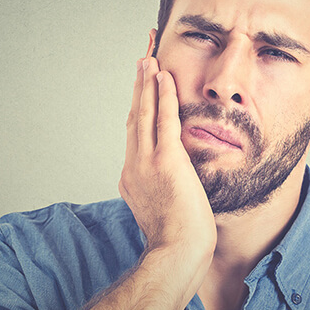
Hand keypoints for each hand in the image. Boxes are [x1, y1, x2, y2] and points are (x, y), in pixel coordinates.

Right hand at [119, 57, 216, 253]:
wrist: (177, 251)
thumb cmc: (175, 234)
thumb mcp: (159, 205)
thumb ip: (156, 185)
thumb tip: (163, 175)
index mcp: (132, 174)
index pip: (134, 130)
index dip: (137, 104)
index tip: (142, 86)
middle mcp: (133, 163)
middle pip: (135, 114)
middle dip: (138, 84)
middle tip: (142, 57)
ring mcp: (145, 161)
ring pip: (144, 112)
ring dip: (146, 82)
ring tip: (147, 57)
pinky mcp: (164, 160)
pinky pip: (163, 119)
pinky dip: (162, 95)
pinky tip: (163, 75)